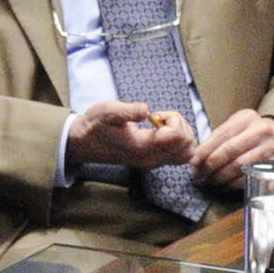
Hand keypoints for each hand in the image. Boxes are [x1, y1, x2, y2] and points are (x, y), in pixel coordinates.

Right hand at [67, 100, 196, 170]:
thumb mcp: (106, 111)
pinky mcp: (156, 162)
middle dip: (179, 124)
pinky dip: (180, 141)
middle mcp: (151, 159)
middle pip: (187, 143)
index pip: (176, 136)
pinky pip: (181, 154)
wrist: (86, 143)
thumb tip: (146, 110)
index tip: (155, 114)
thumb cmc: (96, 124)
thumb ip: (127, 111)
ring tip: (162, 124)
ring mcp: (154, 162)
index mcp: (142, 147)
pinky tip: (164, 131)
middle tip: (159, 118)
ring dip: (181, 132)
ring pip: (188, 150)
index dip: (172, 119)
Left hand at [189, 107, 273, 190]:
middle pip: (230, 151)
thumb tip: (196, 157)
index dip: (205, 150)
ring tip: (209, 180)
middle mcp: (261, 131)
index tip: (193, 162)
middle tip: (198, 174)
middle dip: (210, 165)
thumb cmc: (250, 132)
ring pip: (240, 166)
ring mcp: (271, 148)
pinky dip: (234, 183)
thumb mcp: (236, 125)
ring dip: (220, 176)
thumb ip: (217, 137)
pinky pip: (251, 176)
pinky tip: (224, 185)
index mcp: (247, 118)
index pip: (221, 135)